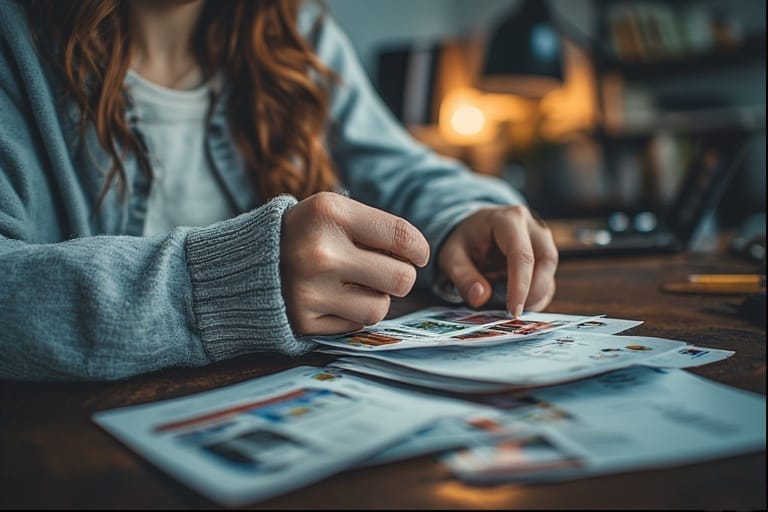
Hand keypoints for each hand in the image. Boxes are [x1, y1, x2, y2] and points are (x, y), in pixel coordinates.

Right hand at [281, 192, 429, 334]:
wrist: (244, 263)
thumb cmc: (303, 233)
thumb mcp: (330, 212)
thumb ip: (374, 227)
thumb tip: (417, 256)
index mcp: (329, 213)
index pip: (401, 236)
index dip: (419, 249)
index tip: (417, 254)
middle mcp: (320, 252)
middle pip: (400, 278)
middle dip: (401, 276)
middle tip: (388, 272)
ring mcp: (310, 290)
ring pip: (381, 307)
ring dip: (377, 298)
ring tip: (356, 285)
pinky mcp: (304, 321)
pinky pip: (356, 324)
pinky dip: (352, 313)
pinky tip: (333, 299)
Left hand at [437, 205, 557, 316]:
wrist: (473, 229)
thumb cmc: (464, 240)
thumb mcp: (452, 256)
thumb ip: (463, 277)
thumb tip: (480, 298)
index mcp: (508, 220)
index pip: (522, 255)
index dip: (520, 285)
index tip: (513, 311)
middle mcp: (531, 226)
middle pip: (546, 260)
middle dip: (534, 291)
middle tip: (515, 314)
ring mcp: (542, 239)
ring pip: (550, 270)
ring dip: (537, 294)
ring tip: (513, 309)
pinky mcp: (544, 254)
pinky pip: (549, 278)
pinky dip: (537, 295)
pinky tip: (518, 304)